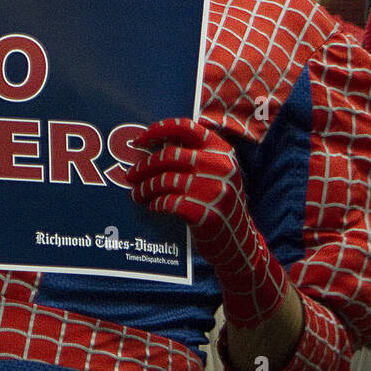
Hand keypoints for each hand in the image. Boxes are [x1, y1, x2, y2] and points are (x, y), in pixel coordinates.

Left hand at [129, 117, 286, 329]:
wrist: (240, 243)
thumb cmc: (220, 204)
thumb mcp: (219, 173)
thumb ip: (196, 156)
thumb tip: (155, 145)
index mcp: (222, 150)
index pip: (187, 127)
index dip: (159, 130)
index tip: (140, 139)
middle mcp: (220, 165)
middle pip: (169, 155)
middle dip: (144, 165)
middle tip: (130, 175)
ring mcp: (214, 189)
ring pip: (165, 180)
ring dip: (145, 188)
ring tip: (137, 194)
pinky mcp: (205, 213)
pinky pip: (168, 202)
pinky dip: (156, 204)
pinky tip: (152, 206)